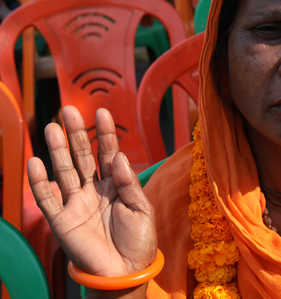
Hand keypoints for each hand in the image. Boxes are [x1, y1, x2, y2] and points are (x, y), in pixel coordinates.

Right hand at [28, 106, 156, 276]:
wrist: (126, 272)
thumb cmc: (139, 241)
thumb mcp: (142, 209)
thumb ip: (129, 182)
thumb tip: (118, 156)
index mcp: (116, 185)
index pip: (108, 153)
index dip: (105, 133)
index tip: (102, 112)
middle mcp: (95, 190)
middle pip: (83, 156)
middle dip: (77, 133)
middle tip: (69, 110)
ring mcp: (77, 204)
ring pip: (64, 171)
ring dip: (57, 150)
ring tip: (51, 127)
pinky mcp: (62, 221)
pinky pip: (48, 199)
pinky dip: (40, 182)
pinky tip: (36, 162)